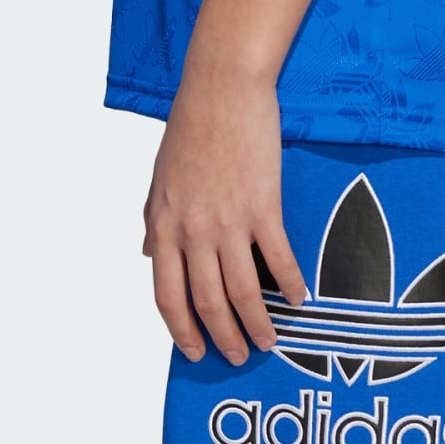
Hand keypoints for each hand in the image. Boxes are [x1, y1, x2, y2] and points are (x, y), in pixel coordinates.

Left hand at [143, 69, 306, 363]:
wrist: (221, 87)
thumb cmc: (190, 127)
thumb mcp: (160, 177)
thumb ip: (152, 220)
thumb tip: (144, 254)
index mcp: (163, 223)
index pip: (166, 293)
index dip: (179, 329)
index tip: (193, 351)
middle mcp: (192, 229)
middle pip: (206, 302)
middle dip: (222, 337)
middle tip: (236, 356)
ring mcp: (228, 220)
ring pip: (241, 292)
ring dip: (257, 324)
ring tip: (268, 341)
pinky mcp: (263, 206)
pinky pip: (278, 259)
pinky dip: (290, 285)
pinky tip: (299, 299)